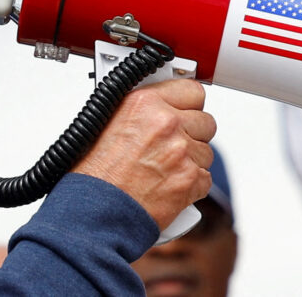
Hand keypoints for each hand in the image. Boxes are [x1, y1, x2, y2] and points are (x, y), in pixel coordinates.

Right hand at [72, 79, 216, 229]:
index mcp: (144, 103)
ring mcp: (181, 151)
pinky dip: (191, 185)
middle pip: (205, 120)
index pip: (191, 90)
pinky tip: (168, 186)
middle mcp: (165, 123)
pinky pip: (205, 178)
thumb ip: (141, 109)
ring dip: (191, 161)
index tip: (184, 109)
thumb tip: (159, 104)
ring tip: (163, 170)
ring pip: (206, 151)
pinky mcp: (190, 179)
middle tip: (172, 145)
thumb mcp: (107, 123)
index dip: (187, 103)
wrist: (94, 211)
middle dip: (192, 133)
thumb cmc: (94, 174)